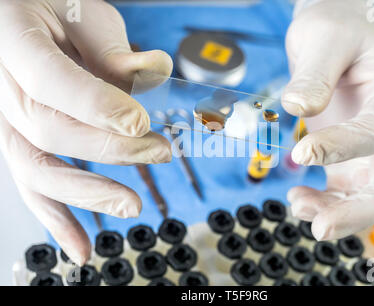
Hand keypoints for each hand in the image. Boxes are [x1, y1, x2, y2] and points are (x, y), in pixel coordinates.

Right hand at [0, 0, 172, 264]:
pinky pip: (31, 184)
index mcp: (12, 39)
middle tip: (160, 150)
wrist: (24, 16)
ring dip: (87, 193)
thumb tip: (151, 72)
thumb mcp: (84, 12)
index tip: (141, 122)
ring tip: (132, 206)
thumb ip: (111, 47)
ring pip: (35, 166)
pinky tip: (80, 247)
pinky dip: (56, 219)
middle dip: (110, 147)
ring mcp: (3, 119)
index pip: (51, 81)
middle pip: (50, 129)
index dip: (96, 106)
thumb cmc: (54, 8)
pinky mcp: (17, 141)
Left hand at [282, 0, 373, 239]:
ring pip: (369, 197)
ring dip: (337, 212)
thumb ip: (315, 74)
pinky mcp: (347, 160)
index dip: (343, 148)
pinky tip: (298, 197)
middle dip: (359, 211)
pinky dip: (324, 203)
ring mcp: (370, 150)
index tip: (301, 151)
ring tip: (296, 205)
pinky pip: (343, 193)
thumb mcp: (324, 39)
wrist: (335, 39)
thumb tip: (297, 108)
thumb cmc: (335, 33)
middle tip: (320, 227)